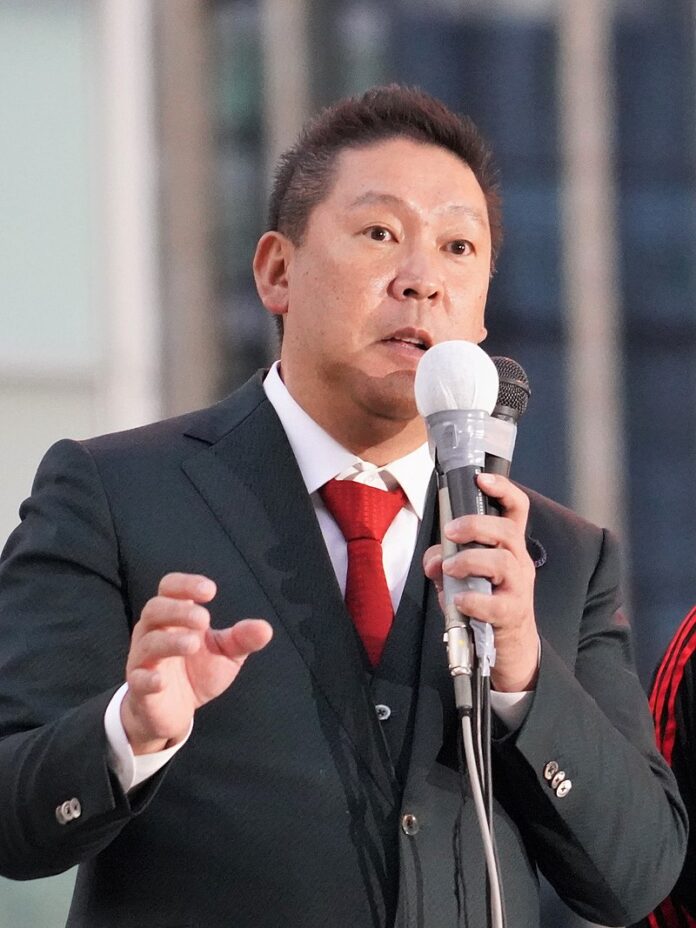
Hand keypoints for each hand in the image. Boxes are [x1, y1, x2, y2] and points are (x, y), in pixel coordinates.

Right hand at [121, 573, 272, 753]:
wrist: (175, 712)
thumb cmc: (197, 672)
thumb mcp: (225, 654)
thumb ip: (242, 639)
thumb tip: (265, 629)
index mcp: (173, 617)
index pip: (169, 588)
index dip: (186, 584)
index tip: (210, 591)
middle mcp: (153, 632)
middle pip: (155, 609)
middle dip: (179, 610)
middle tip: (204, 619)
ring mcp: (144, 659)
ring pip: (148, 642)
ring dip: (170, 640)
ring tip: (193, 644)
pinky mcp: (140, 688)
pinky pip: (138, 679)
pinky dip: (148, 678)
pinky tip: (161, 680)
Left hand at [423, 473, 538, 691]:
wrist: (509, 647)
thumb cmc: (485, 602)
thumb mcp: (462, 577)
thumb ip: (444, 562)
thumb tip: (432, 559)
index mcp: (508, 546)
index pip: (516, 509)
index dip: (503, 489)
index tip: (481, 480)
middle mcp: (519, 561)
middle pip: (507, 531)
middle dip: (475, 525)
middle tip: (450, 533)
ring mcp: (519, 588)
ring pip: (503, 562)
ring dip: (470, 560)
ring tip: (449, 568)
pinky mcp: (512, 614)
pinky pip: (496, 603)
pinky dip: (474, 599)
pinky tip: (459, 600)